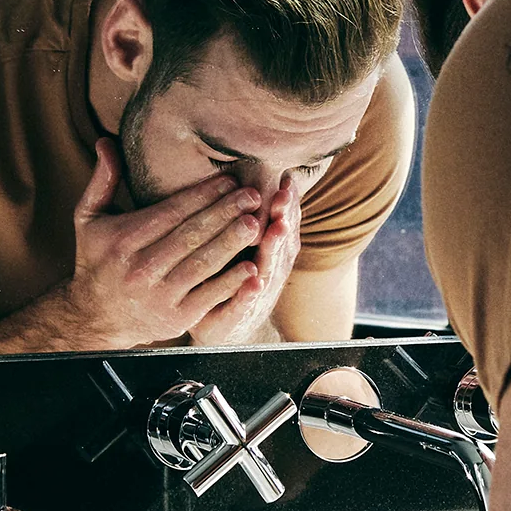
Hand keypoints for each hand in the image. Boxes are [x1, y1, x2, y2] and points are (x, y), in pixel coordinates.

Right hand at [36, 139, 265, 349]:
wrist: (95, 316)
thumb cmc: (97, 259)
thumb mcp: (89, 218)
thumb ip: (102, 180)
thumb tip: (107, 140)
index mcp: (122, 240)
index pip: (170, 212)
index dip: (202, 195)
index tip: (229, 180)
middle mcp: (140, 268)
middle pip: (190, 235)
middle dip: (225, 213)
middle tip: (252, 196)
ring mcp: (159, 295)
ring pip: (202, 264)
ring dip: (232, 242)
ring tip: (256, 223)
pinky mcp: (175, 318)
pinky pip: (208, 297)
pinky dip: (231, 282)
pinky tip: (251, 266)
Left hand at [189, 172, 301, 344]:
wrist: (222, 330)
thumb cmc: (230, 281)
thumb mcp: (241, 249)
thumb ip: (248, 221)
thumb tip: (252, 179)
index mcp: (270, 255)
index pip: (282, 225)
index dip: (287, 205)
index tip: (287, 180)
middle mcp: (270, 273)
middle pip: (280, 243)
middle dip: (284, 219)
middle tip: (284, 197)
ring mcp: (257, 296)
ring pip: (268, 269)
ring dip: (273, 249)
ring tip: (276, 229)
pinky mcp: (238, 317)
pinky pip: (245, 303)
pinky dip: (250, 293)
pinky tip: (254, 282)